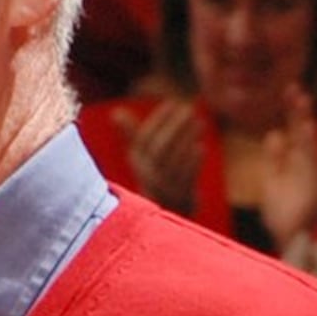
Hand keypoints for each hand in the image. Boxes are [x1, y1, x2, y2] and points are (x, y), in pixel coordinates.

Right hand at [123, 99, 204, 217]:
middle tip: (189, 109)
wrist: (167, 212)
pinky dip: (193, 162)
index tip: (172, 103)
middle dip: (175, 127)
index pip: (145, 139)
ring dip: (188, 139)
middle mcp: (147, 177)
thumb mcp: (140, 156)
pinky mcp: (180, 199)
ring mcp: (164, 189)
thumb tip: (116, 113)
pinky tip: (200, 147)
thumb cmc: (154, 175)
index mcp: (137, 164)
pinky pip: (186, 178)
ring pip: (175, 162)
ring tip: (199, 122)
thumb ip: (130, 135)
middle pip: (160, 149)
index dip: (159, 120)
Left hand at [253, 87, 316, 250]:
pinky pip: (314, 163)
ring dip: (305, 123)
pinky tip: (305, 128)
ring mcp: (316, 176)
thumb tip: (275, 133)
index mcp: (300, 162)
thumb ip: (275, 159)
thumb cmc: (283, 216)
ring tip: (300, 100)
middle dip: (299, 111)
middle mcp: (311, 166)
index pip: (296, 131)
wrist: (291, 244)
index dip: (292, 111)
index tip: (287, 90)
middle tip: (294, 88)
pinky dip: (309, 146)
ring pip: (311, 144)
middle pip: (305, 133)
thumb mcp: (273, 182)